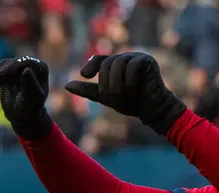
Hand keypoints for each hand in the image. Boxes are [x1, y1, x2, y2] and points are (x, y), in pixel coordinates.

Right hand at [0, 56, 52, 138]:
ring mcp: (19, 66)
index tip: (1, 74)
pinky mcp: (8, 70)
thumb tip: (26, 69)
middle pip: (11, 63)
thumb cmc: (30, 109)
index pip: (25, 62)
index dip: (12, 67)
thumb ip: (30, 85)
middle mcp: (31, 64)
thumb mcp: (31, 99)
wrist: (23, 116)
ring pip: (2, 65)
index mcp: (41, 69)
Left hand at [65, 53, 186, 134]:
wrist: (152, 110)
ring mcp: (137, 57)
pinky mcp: (147, 60)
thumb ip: (88, 90)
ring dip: (117, 83)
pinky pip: (132, 65)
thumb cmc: (131, 103)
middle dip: (106, 82)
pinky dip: (131, 80)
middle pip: (107, 63)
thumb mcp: (106, 97)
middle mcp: (125, 58)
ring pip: (118, 63)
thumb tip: (66, 85)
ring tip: (122, 94)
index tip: (84, 75)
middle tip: (111, 96)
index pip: (99, 60)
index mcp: (115, 64)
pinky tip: (136, 88)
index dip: (91, 66)